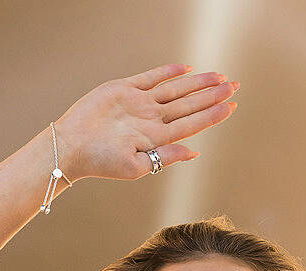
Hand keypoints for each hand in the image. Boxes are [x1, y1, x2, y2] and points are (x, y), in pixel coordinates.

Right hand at [53, 63, 238, 180]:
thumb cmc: (100, 162)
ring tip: (219, 76)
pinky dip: (167, 71)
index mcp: (156, 138)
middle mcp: (151, 120)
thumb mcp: (136, 167)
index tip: (232, 105)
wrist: (70, 146)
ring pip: (175, 90)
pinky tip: (185, 67)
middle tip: (235, 85)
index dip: (212, 114)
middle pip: (189, 104)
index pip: (192, 123)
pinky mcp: (124, 90)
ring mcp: (139, 104)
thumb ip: (167, 157)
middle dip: (212, 95)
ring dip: (197, 83)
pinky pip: (150, 78)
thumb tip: (195, 151)